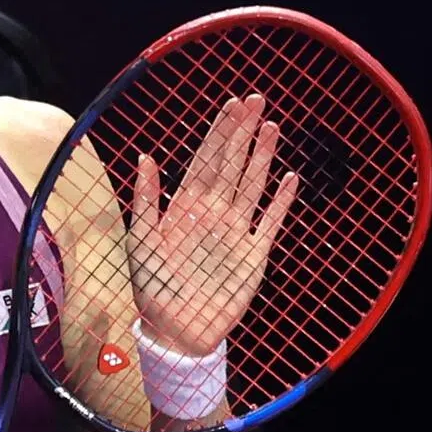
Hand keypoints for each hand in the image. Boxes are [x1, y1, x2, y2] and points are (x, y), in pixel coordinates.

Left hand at [128, 95, 298, 353]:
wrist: (174, 332)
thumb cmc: (152, 287)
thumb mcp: (141, 241)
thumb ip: (145, 200)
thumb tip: (146, 157)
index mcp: (185, 207)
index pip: (204, 160)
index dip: (218, 132)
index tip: (230, 104)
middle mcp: (213, 213)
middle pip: (231, 164)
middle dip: (242, 132)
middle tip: (256, 99)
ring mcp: (235, 231)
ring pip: (252, 185)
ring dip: (262, 156)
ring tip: (271, 125)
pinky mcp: (253, 254)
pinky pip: (269, 222)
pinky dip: (280, 202)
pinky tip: (290, 178)